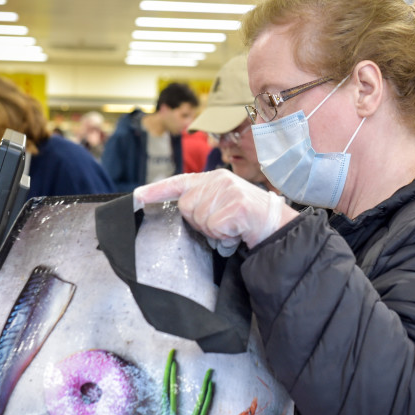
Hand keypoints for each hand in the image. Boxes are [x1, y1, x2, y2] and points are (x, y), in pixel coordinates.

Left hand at [133, 169, 297, 253]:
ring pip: (199, 219)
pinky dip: (224, 236)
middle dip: (200, 223)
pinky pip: (215, 228)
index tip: (137, 196)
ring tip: (231, 229)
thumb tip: (183, 211)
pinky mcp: (236, 206)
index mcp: (214, 178)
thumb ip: (203, 202)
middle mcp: (219, 180)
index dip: (156, 190)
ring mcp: (228, 191)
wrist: (277, 226)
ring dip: (214, 231)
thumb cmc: (248, 219)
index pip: (179, 181)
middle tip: (222, 226)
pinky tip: (237, 232)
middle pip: (186, 207)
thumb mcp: (224, 203)